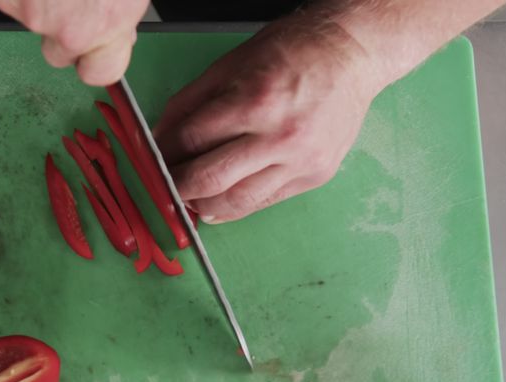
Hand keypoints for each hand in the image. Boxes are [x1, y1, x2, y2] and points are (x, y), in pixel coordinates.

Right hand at [0, 0, 148, 85]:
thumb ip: (120, 17)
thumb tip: (114, 33)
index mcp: (109, 26)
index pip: (99, 74)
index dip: (96, 59)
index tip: (95, 49)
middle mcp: (70, 30)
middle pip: (58, 54)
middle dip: (62, 31)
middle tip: (71, 0)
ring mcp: (33, 14)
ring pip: (31, 23)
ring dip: (40, 5)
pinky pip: (9, 2)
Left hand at [153, 15, 386, 222]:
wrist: (352, 55)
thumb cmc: (293, 51)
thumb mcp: (231, 64)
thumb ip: (190, 103)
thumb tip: (160, 137)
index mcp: (254, 101)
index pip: (191, 140)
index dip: (164, 154)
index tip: (153, 161)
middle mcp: (279, 136)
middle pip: (210, 178)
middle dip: (177, 187)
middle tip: (164, 187)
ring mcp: (301, 161)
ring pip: (237, 201)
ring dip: (204, 205)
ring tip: (188, 199)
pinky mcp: (315, 176)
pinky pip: (265, 202)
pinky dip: (236, 207)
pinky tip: (217, 205)